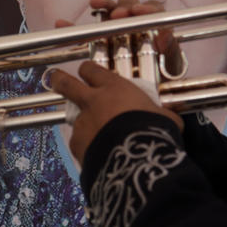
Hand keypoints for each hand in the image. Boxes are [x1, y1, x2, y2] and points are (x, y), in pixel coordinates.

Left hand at [50, 61, 182, 162]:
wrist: (133, 157)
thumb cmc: (152, 131)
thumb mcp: (164, 118)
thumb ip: (161, 114)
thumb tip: (171, 118)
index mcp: (114, 88)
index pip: (93, 70)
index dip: (88, 70)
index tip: (87, 71)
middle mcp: (93, 102)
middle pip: (67, 84)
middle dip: (59, 79)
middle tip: (55, 78)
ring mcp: (82, 123)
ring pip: (74, 118)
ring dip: (83, 123)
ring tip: (95, 136)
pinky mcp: (77, 144)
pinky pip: (79, 143)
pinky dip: (86, 147)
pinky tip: (98, 154)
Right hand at [55, 0, 183, 75]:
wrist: (146, 95)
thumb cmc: (163, 77)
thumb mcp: (170, 65)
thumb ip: (170, 49)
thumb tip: (165, 35)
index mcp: (156, 26)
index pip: (153, 10)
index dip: (146, 8)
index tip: (138, 12)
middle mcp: (137, 23)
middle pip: (130, 4)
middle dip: (124, 6)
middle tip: (118, 15)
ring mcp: (118, 29)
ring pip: (110, 10)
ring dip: (103, 4)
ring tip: (95, 3)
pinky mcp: (101, 39)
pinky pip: (87, 29)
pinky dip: (74, 26)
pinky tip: (62, 23)